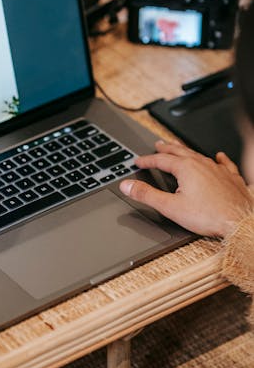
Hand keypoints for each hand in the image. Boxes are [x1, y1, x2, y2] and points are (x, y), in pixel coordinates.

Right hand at [119, 141, 253, 237]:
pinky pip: (223, 162)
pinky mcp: (231, 178)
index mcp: (186, 169)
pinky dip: (218, 158)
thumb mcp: (170, 207)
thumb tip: (127, 186)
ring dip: (186, 151)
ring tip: (180, 149)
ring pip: (198, 155)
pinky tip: (219, 156)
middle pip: (179, 152)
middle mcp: (202, 164)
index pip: (161, 160)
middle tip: (158, 145)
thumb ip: (146, 195)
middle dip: (166, 148)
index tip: (139, 161)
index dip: (147, 160)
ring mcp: (218, 170)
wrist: (239, 222)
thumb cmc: (209, 216)